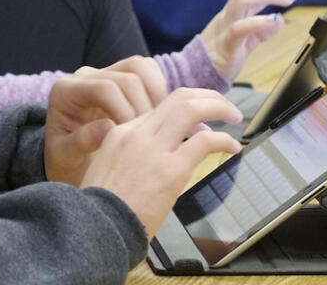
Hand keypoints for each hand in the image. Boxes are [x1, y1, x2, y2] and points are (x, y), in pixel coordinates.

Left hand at [44, 56, 167, 186]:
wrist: (68, 157)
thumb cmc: (65, 159)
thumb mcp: (65, 157)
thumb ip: (81, 141)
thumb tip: (110, 127)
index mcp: (65, 92)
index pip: (105, 88)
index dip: (125, 110)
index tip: (133, 138)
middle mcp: (85, 76)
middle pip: (128, 73)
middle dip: (143, 104)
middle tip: (150, 134)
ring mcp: (105, 73)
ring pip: (141, 66)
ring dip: (155, 93)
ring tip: (157, 123)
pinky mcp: (121, 77)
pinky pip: (147, 71)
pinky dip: (158, 90)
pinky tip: (157, 117)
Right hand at [77, 88, 243, 237]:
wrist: (94, 230)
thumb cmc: (100, 211)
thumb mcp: (104, 169)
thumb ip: (128, 156)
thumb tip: (151, 159)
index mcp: (120, 133)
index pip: (158, 108)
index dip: (184, 108)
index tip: (198, 119)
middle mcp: (137, 134)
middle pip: (177, 98)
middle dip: (205, 96)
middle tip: (222, 104)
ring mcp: (154, 150)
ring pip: (191, 109)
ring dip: (217, 107)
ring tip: (233, 116)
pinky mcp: (171, 170)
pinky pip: (204, 141)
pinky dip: (222, 139)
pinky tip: (232, 146)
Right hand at [199, 0, 307, 81]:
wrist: (199, 72)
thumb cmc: (224, 52)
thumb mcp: (249, 37)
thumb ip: (265, 27)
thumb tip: (281, 19)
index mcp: (236, 9)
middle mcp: (230, 13)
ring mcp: (226, 27)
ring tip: (287, 0)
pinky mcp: (227, 45)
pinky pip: (239, 29)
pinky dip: (257, 22)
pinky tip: (273, 20)